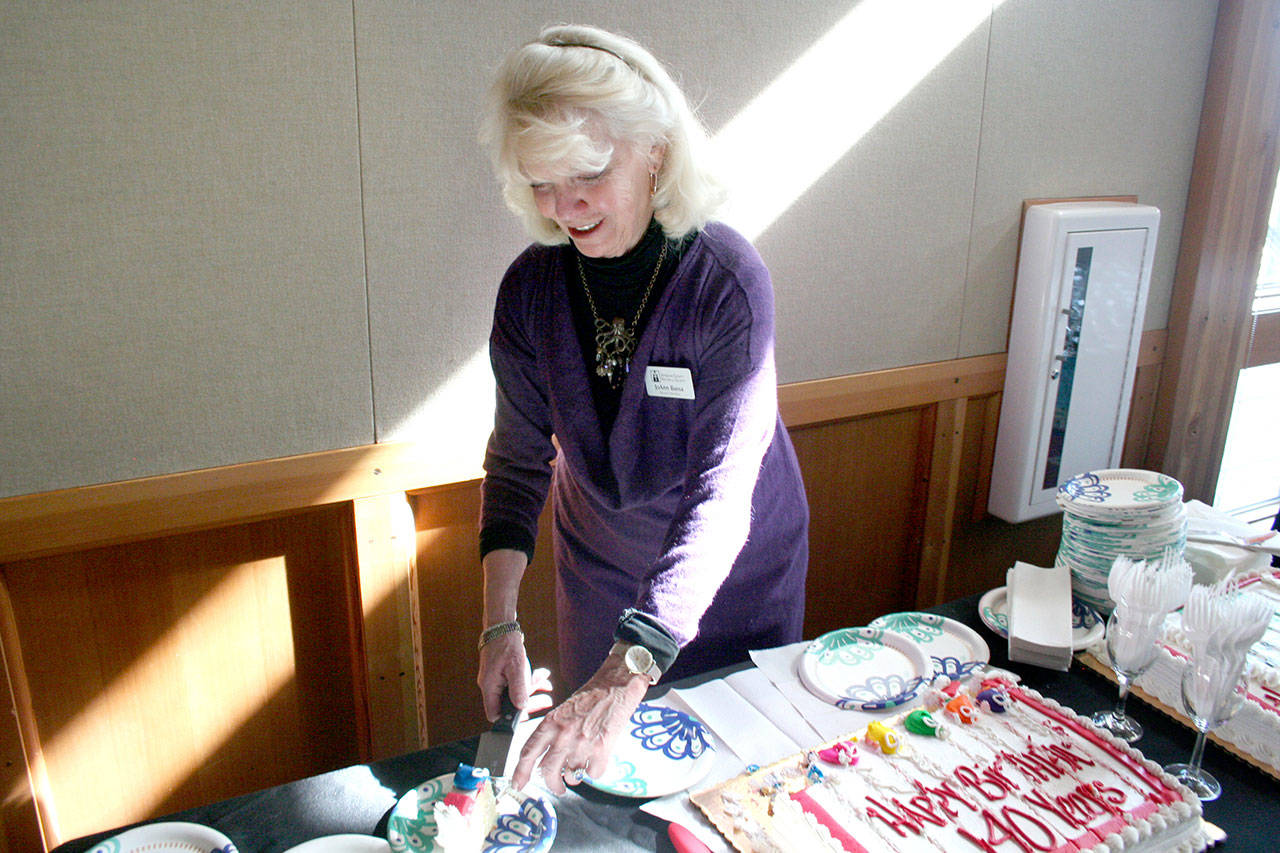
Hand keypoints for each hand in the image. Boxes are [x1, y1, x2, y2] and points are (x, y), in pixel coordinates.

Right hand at [478, 631, 553, 720]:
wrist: (502, 625)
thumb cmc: (506, 644)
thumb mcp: (516, 667)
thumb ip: (518, 689)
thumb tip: (522, 707)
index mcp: (489, 687)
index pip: (494, 714)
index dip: (510, 718)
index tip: (527, 714)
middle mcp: (491, 686)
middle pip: (509, 705)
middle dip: (530, 703)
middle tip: (546, 701)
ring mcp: (497, 680)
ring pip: (515, 693)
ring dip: (533, 690)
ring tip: (548, 687)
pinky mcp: (503, 673)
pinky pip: (517, 682)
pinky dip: (530, 681)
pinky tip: (542, 676)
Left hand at [510, 653, 647, 794]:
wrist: (616, 686)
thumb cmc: (591, 696)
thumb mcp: (563, 711)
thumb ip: (553, 733)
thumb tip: (546, 758)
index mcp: (551, 723)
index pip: (528, 752)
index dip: (520, 772)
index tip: (518, 784)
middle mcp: (563, 735)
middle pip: (548, 772)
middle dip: (552, 785)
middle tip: (557, 788)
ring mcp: (582, 744)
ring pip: (572, 776)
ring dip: (575, 777)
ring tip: (581, 767)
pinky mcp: (602, 750)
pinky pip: (593, 774)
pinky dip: (594, 771)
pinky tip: (596, 760)